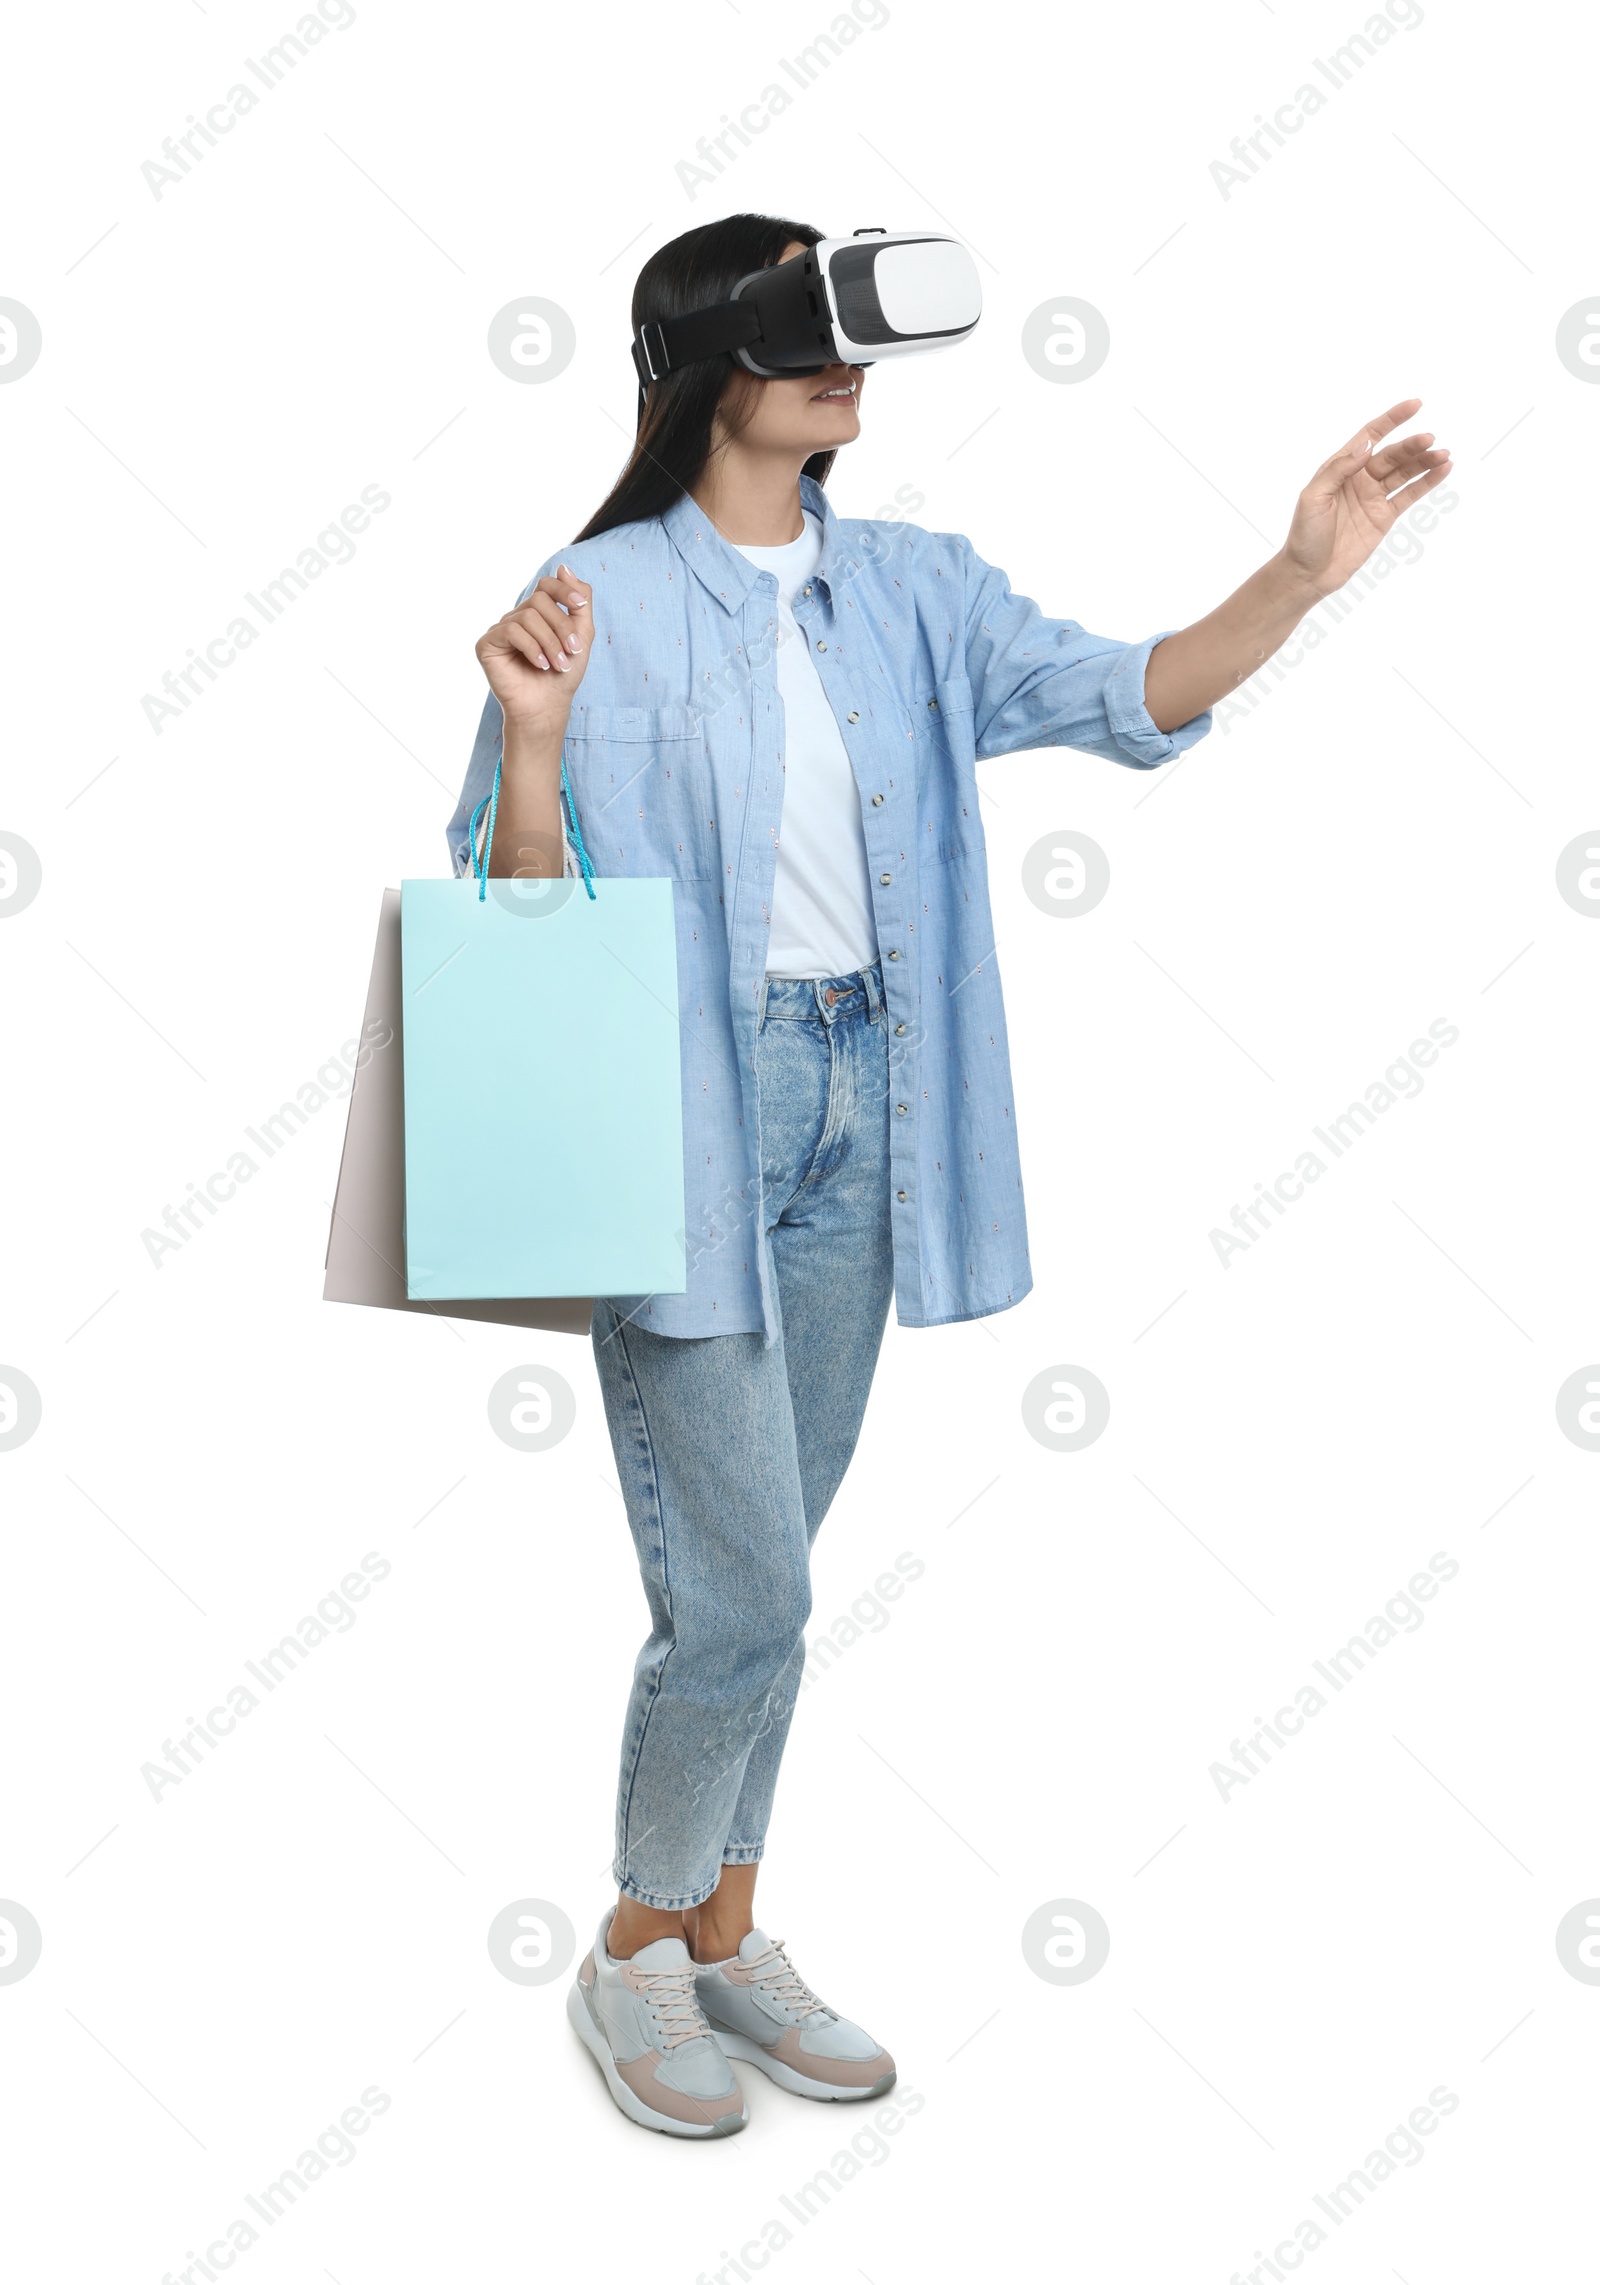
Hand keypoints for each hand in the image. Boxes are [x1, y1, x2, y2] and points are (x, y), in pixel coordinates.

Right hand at [475, 563, 593, 729]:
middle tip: (572, 651)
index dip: (564, 590)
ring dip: (550, 642)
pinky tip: (540, 665)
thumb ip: (579, 603)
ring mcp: (500, 630)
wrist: (547, 707)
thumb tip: (563, 566)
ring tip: (558, 665)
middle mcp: (516, 618)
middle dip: (561, 626)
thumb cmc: (563, 675)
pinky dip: (532, 648)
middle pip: (539, 600)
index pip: (546, 585)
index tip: (580, 606)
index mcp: (537, 614)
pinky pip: (511, 631)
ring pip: (528, 617)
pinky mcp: (487, 644)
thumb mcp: (581, 636)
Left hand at [1280, 400, 1451, 599]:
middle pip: (1393, 454)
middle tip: (1431, 439)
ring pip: (1405, 472)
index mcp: (1340, 467)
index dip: (1392, 419)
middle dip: (1412, 445)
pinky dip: (1427, 482)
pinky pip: (1409, 495)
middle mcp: (1360, 478)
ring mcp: (1374, 497)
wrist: (1308, 573)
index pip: (1370, 436)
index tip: (1416, 405)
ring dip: (1425, 462)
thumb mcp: (1313, 497)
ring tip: (1444, 454)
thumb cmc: (1304, 534)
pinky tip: (1443, 470)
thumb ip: (1338, 469)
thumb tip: (1366, 446)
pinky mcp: (1385, 517)